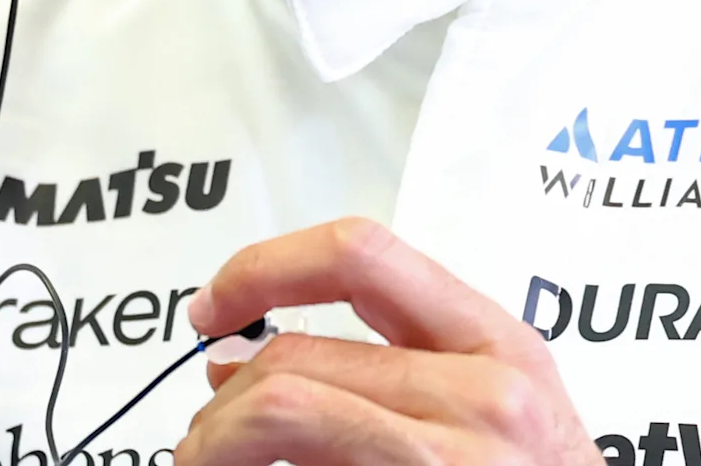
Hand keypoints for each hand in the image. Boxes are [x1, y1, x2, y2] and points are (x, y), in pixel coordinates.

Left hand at [178, 219, 599, 465]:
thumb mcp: (491, 412)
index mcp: (497, 342)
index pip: (358, 255)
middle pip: (296, 355)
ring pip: (282, 410)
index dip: (261, 267)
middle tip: (204, 438)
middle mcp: (484, 395)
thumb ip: (385, 370)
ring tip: (211, 464)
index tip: (212, 306)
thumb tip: (236, 365)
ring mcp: (451, 461)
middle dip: (220, 402)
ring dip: (215, 443)